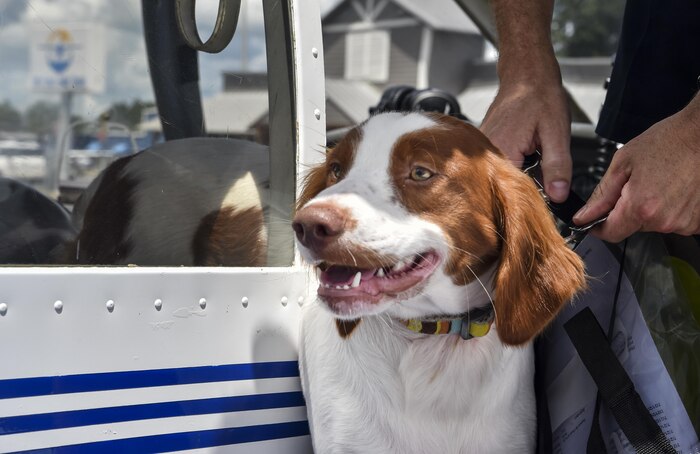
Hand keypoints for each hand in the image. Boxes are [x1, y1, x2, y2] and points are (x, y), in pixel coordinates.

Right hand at [480, 80, 571, 202]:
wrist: (526, 75)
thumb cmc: (540, 96)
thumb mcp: (556, 132)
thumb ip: (557, 166)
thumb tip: (558, 196)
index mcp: (502, 150)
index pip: (513, 191)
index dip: (532, 198)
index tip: (546, 202)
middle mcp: (485, 151)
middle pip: (504, 185)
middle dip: (526, 187)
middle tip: (543, 173)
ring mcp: (482, 149)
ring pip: (501, 176)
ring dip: (519, 176)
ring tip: (533, 157)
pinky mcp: (484, 146)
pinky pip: (498, 165)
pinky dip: (513, 166)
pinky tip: (525, 154)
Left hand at [573, 107, 699, 241]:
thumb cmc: (668, 142)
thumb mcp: (623, 163)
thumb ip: (601, 195)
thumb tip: (583, 216)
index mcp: (641, 207)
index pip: (611, 234)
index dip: (599, 227)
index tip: (595, 220)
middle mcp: (664, 220)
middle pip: (632, 227)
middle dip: (627, 210)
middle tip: (636, 184)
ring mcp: (684, 223)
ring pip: (653, 224)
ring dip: (650, 209)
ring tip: (659, 183)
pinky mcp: (698, 222)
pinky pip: (674, 221)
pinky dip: (670, 209)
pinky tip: (674, 190)